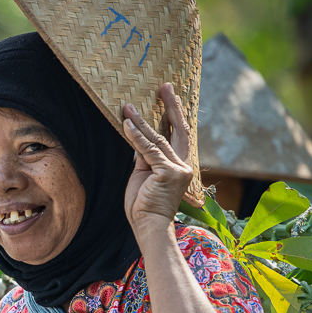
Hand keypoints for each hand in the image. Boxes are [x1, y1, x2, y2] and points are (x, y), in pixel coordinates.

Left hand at [121, 83, 193, 233]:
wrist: (149, 227)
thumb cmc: (144, 205)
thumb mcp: (144, 175)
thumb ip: (144, 156)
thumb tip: (137, 137)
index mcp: (181, 165)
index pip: (179, 135)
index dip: (175, 114)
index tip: (170, 95)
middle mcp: (184, 165)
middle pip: (178, 130)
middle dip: (171, 106)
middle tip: (164, 86)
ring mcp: (178, 169)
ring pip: (158, 139)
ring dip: (141, 121)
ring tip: (128, 106)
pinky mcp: (168, 173)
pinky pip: (148, 150)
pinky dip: (136, 136)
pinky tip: (127, 124)